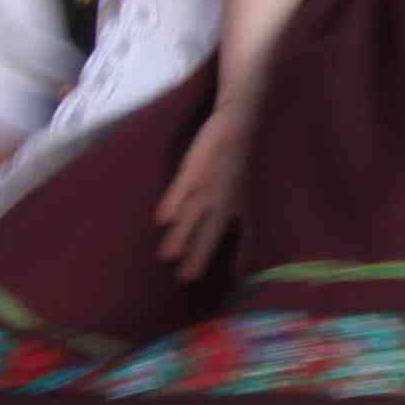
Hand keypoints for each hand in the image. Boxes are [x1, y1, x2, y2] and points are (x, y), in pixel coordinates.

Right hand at [152, 96, 258, 280]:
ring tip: (167, 256)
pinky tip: (161, 218)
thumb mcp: (243, 193)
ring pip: (193, 213)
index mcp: (238, 206)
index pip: (238, 237)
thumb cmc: (236, 162)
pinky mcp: (194, 168)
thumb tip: (238, 250)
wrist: (237, 123)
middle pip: (211, 231)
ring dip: (181, 235)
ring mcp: (209, 184)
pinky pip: (182, 187)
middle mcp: (225, 199)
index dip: (234, 258)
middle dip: (198, 254)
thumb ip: (239, 220)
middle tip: (185, 279)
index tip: (224, 281)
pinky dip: (173, 201)